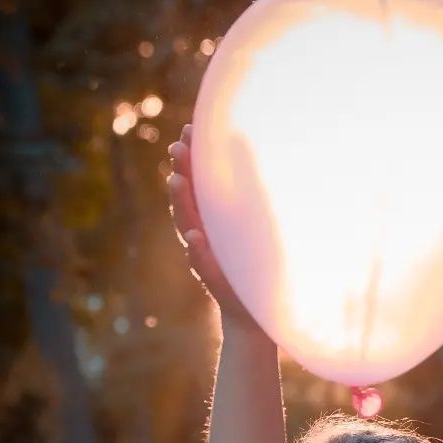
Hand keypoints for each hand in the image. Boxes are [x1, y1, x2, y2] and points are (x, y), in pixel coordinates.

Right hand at [167, 124, 259, 331]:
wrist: (256, 314)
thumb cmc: (258, 269)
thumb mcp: (259, 233)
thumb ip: (254, 203)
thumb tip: (266, 164)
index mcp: (214, 218)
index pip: (199, 181)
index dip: (192, 156)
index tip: (189, 128)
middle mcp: (204, 233)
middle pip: (187, 197)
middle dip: (181, 171)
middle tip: (178, 148)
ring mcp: (207, 256)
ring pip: (187, 225)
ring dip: (181, 202)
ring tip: (176, 181)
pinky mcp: (215, 281)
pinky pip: (204, 265)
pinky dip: (198, 252)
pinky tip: (196, 236)